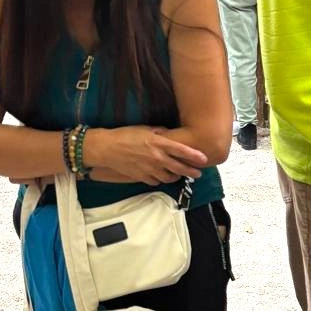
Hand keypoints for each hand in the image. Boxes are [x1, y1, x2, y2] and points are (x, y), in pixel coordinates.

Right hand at [84, 126, 207, 184]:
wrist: (106, 148)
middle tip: (198, 173)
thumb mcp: (145, 129)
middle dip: (191, 172)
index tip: (204, 159)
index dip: (195, 156)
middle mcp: (157, 158)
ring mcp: (150, 169)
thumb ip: (160, 133)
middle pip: (180, 168)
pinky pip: (155, 181)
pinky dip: (160, 180)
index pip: (182, 151)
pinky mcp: (142, 177)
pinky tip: (162, 177)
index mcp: (159, 144)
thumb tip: (170, 135)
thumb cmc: (125, 135)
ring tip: (179, 175)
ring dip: (176, 177)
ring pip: (169, 178)